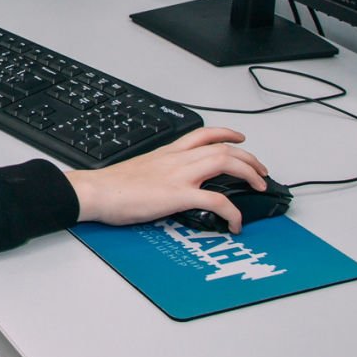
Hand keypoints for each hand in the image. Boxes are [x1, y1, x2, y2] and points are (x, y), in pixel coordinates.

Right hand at [66, 128, 268, 230]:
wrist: (95, 191)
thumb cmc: (110, 186)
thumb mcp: (140, 170)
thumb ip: (158, 171)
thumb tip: (165, 184)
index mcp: (167, 153)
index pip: (203, 134)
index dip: (226, 134)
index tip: (239, 139)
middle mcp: (177, 160)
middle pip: (223, 148)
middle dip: (249, 157)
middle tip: (261, 170)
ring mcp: (179, 176)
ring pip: (226, 163)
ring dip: (249, 174)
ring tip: (259, 186)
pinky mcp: (178, 195)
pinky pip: (217, 201)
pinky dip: (233, 212)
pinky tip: (235, 222)